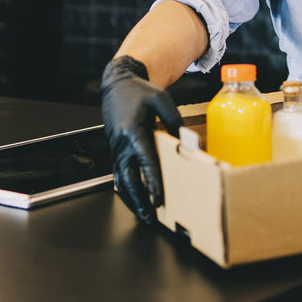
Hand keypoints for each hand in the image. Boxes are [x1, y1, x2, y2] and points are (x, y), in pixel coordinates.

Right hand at [101, 55, 182, 224]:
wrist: (118, 85)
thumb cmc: (139, 91)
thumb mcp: (161, 99)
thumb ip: (173, 120)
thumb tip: (184, 141)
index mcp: (132, 131)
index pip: (145, 161)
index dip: (153, 181)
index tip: (160, 197)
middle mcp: (121, 143)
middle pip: (128, 179)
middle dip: (138, 199)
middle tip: (150, 216)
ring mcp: (116, 148)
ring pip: (121, 180)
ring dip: (132, 199)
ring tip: (144, 214)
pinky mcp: (116, 150)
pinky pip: (120, 174)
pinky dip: (128, 189)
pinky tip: (137, 200)